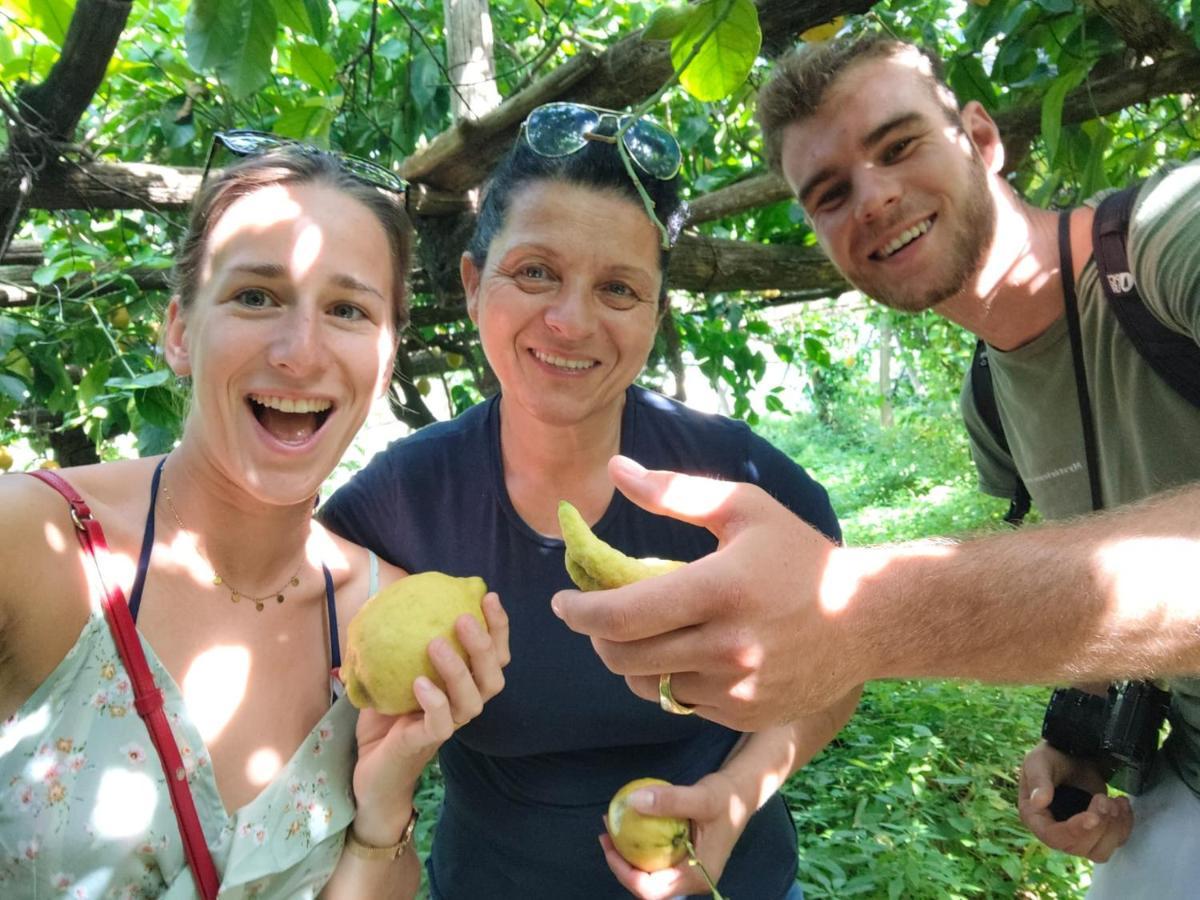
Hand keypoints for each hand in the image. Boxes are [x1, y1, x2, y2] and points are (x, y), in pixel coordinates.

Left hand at [350, 593, 509, 841]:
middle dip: (484, 645)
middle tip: (464, 618)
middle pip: (493, 677)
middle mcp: (462, 706)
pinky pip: (441, 724)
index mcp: (462, 686)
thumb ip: (399, 645)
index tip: (489, 598)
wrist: (368, 771)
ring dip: (458, 670)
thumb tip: (389, 599)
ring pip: (472, 701)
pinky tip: (421, 683)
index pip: (493, 656)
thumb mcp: (390, 675)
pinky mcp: (426, 744)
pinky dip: (435, 702)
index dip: (498, 628)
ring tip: (437, 644)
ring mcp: (447, 726)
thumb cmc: (384, 720)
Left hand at [552, 456, 856, 730]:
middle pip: (624, 657)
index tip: (562, 602)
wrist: (866, 619)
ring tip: (638, 634)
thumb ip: (674, 492)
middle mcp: (725, 647)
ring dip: (631, 662)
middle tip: (592, 617)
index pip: (622, 615)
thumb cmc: (799, 555)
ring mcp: (736, 689)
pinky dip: (669, 682)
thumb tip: (615, 471)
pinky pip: (682, 704)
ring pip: (648, 686)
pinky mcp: (745, 715)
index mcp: (718, 589)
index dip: (579, 611)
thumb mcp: (743, 508)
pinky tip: (682, 655)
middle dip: (596, 638)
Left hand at [599, 772, 741, 898]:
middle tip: (605, 836)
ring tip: (610, 829)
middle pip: (647, 887)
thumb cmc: (726, 798)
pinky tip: (627, 825)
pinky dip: (637, 847)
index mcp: (696, 877)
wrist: (741, 794)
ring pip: (648, 875)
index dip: (626, 873)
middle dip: (621, 865)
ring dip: (627, 856)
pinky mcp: (681, 858)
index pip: (653, 890)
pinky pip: (654, 860)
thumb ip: (670, 800)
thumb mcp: (701, 797)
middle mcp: (691, 880)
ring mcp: (686, 871)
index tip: (610, 846)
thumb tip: (632, 802)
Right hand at [1017, 741, 1131, 861]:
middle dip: (1098, 826)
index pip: (1053, 836)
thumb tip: (1038, 801)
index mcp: (1036, 818)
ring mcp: (1079, 835)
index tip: (1092, 817)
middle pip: (1079, 848)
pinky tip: (1121, 803)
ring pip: (1100, 852)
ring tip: (1115, 801)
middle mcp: (1056, 832)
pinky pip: (1116, 842)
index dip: (1074, 832)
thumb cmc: (1052, 757)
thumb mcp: (1039, 762)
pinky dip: (1125, 825)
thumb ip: (1038, 780)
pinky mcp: (1099, 832)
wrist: (1074, 753)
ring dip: (1113, 829)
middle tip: (1104, 799)